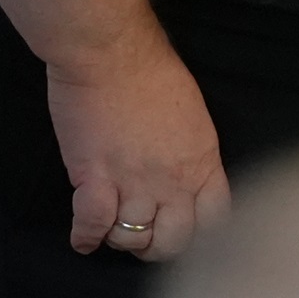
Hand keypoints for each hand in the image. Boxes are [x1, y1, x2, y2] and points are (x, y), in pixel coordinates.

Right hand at [47, 27, 230, 263]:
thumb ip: (191, 150)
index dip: (201, 235)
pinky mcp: (94, 179)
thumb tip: (183, 171)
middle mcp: (172, 180)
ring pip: (131, 238)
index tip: (185, 232)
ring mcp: (133, 182)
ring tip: (112, 229)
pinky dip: (85, 237)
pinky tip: (83, 238)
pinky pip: (92, 225)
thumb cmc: (150, 66)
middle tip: (144, 238)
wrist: (110, 50)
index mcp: (202, 161)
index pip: (215, 221)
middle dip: (158, 246)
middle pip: (173, 241)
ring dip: (120, 239)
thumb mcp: (192, 112)